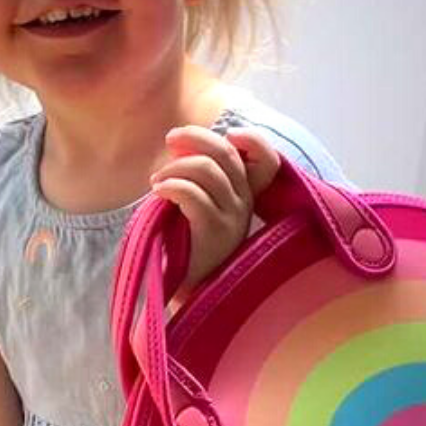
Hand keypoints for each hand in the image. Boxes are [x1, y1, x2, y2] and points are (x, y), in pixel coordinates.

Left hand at [149, 126, 280, 303]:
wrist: (183, 292)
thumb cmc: (184, 244)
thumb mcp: (196, 204)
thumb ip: (199, 175)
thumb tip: (181, 142)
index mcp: (245, 196)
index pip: (268, 161)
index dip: (254, 140)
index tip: (228, 133)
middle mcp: (245, 205)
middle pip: (229, 154)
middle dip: (197, 137)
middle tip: (171, 140)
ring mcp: (233, 219)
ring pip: (208, 170)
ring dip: (175, 167)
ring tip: (157, 182)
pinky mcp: (214, 233)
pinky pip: (192, 194)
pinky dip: (171, 185)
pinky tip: (157, 192)